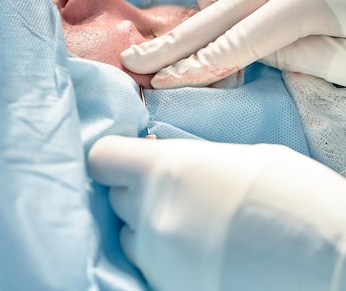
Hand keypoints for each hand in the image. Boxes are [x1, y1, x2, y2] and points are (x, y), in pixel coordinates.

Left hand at [88, 136, 345, 290]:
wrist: (332, 261)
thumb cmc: (298, 197)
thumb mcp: (243, 158)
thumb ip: (193, 161)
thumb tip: (173, 166)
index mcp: (169, 169)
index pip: (103, 157)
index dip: (114, 156)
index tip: (130, 159)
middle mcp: (154, 214)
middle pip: (115, 198)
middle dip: (136, 192)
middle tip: (171, 192)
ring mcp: (161, 261)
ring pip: (130, 237)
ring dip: (149, 229)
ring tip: (190, 226)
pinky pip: (150, 269)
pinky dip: (165, 259)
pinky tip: (200, 254)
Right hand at [121, 0, 345, 87]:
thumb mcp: (345, 60)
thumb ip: (291, 58)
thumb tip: (243, 52)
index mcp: (307, 1)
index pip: (239, 44)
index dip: (198, 68)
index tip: (163, 84)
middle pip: (216, 14)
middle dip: (172, 43)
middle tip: (133, 59)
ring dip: (205, 10)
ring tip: (205, 36)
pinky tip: (228, 1)